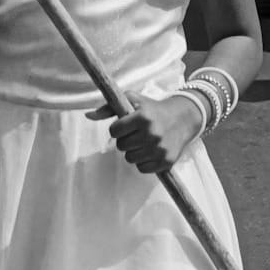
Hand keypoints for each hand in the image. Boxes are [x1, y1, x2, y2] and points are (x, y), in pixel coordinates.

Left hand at [87, 93, 204, 174]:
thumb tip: (87, 115)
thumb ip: (108, 107)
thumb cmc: (151, 108)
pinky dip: (142, 162)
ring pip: (130, 159)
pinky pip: (142, 169)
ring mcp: (159, 149)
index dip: (117, 128)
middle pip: (121, 146)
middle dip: (125, 140)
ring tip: (142, 141)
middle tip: (135, 133)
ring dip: (133, 151)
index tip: (125, 125)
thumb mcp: (131, 100)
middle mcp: (152, 134)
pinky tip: (149, 151)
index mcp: (142, 117)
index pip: (114, 131)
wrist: (181, 118)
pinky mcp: (166, 161)